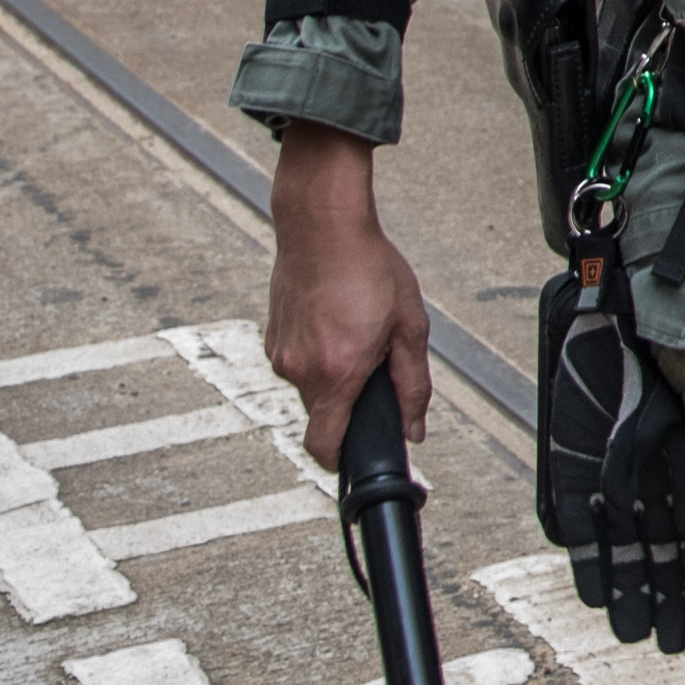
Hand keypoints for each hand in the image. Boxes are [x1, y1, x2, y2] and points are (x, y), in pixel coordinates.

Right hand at [266, 128, 431, 465]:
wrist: (321, 224)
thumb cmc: (368, 267)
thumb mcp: (409, 326)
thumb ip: (412, 385)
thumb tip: (413, 428)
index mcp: (336, 374)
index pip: (323, 448)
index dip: (341, 460)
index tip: (357, 454)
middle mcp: (300, 370)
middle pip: (323, 413)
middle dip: (348, 399)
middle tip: (371, 358)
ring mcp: (280, 353)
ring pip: (310, 384)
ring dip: (333, 370)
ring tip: (352, 326)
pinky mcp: (271, 335)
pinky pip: (298, 360)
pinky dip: (316, 350)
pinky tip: (333, 316)